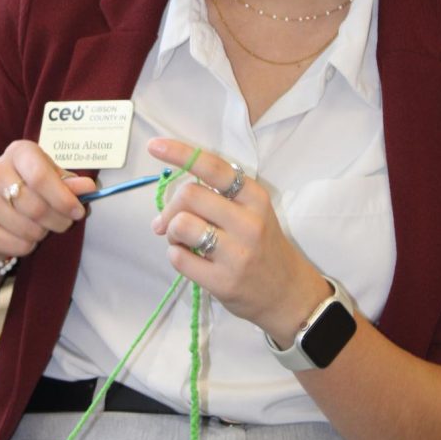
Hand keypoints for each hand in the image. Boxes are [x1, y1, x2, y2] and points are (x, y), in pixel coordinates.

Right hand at [0, 140, 96, 260]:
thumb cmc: (31, 188)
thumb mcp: (53, 179)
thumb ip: (70, 184)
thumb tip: (89, 187)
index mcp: (18, 153)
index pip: (40, 177)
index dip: (63, 198)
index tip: (78, 211)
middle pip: (36, 207)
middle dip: (59, 220)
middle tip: (65, 222)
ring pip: (28, 229)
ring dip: (44, 233)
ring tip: (43, 226)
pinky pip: (17, 245)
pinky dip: (29, 245)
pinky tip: (25, 235)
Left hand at [148, 137, 328, 343]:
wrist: (287, 293)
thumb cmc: (262, 246)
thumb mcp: (251, 212)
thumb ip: (217, 198)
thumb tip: (166, 207)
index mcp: (255, 197)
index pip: (213, 167)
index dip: (180, 153)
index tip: (153, 146)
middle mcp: (249, 222)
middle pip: (189, 195)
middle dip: (171, 207)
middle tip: (169, 222)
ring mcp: (237, 253)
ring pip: (181, 225)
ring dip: (172, 232)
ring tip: (182, 242)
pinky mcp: (223, 281)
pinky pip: (179, 258)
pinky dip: (176, 255)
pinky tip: (190, 259)